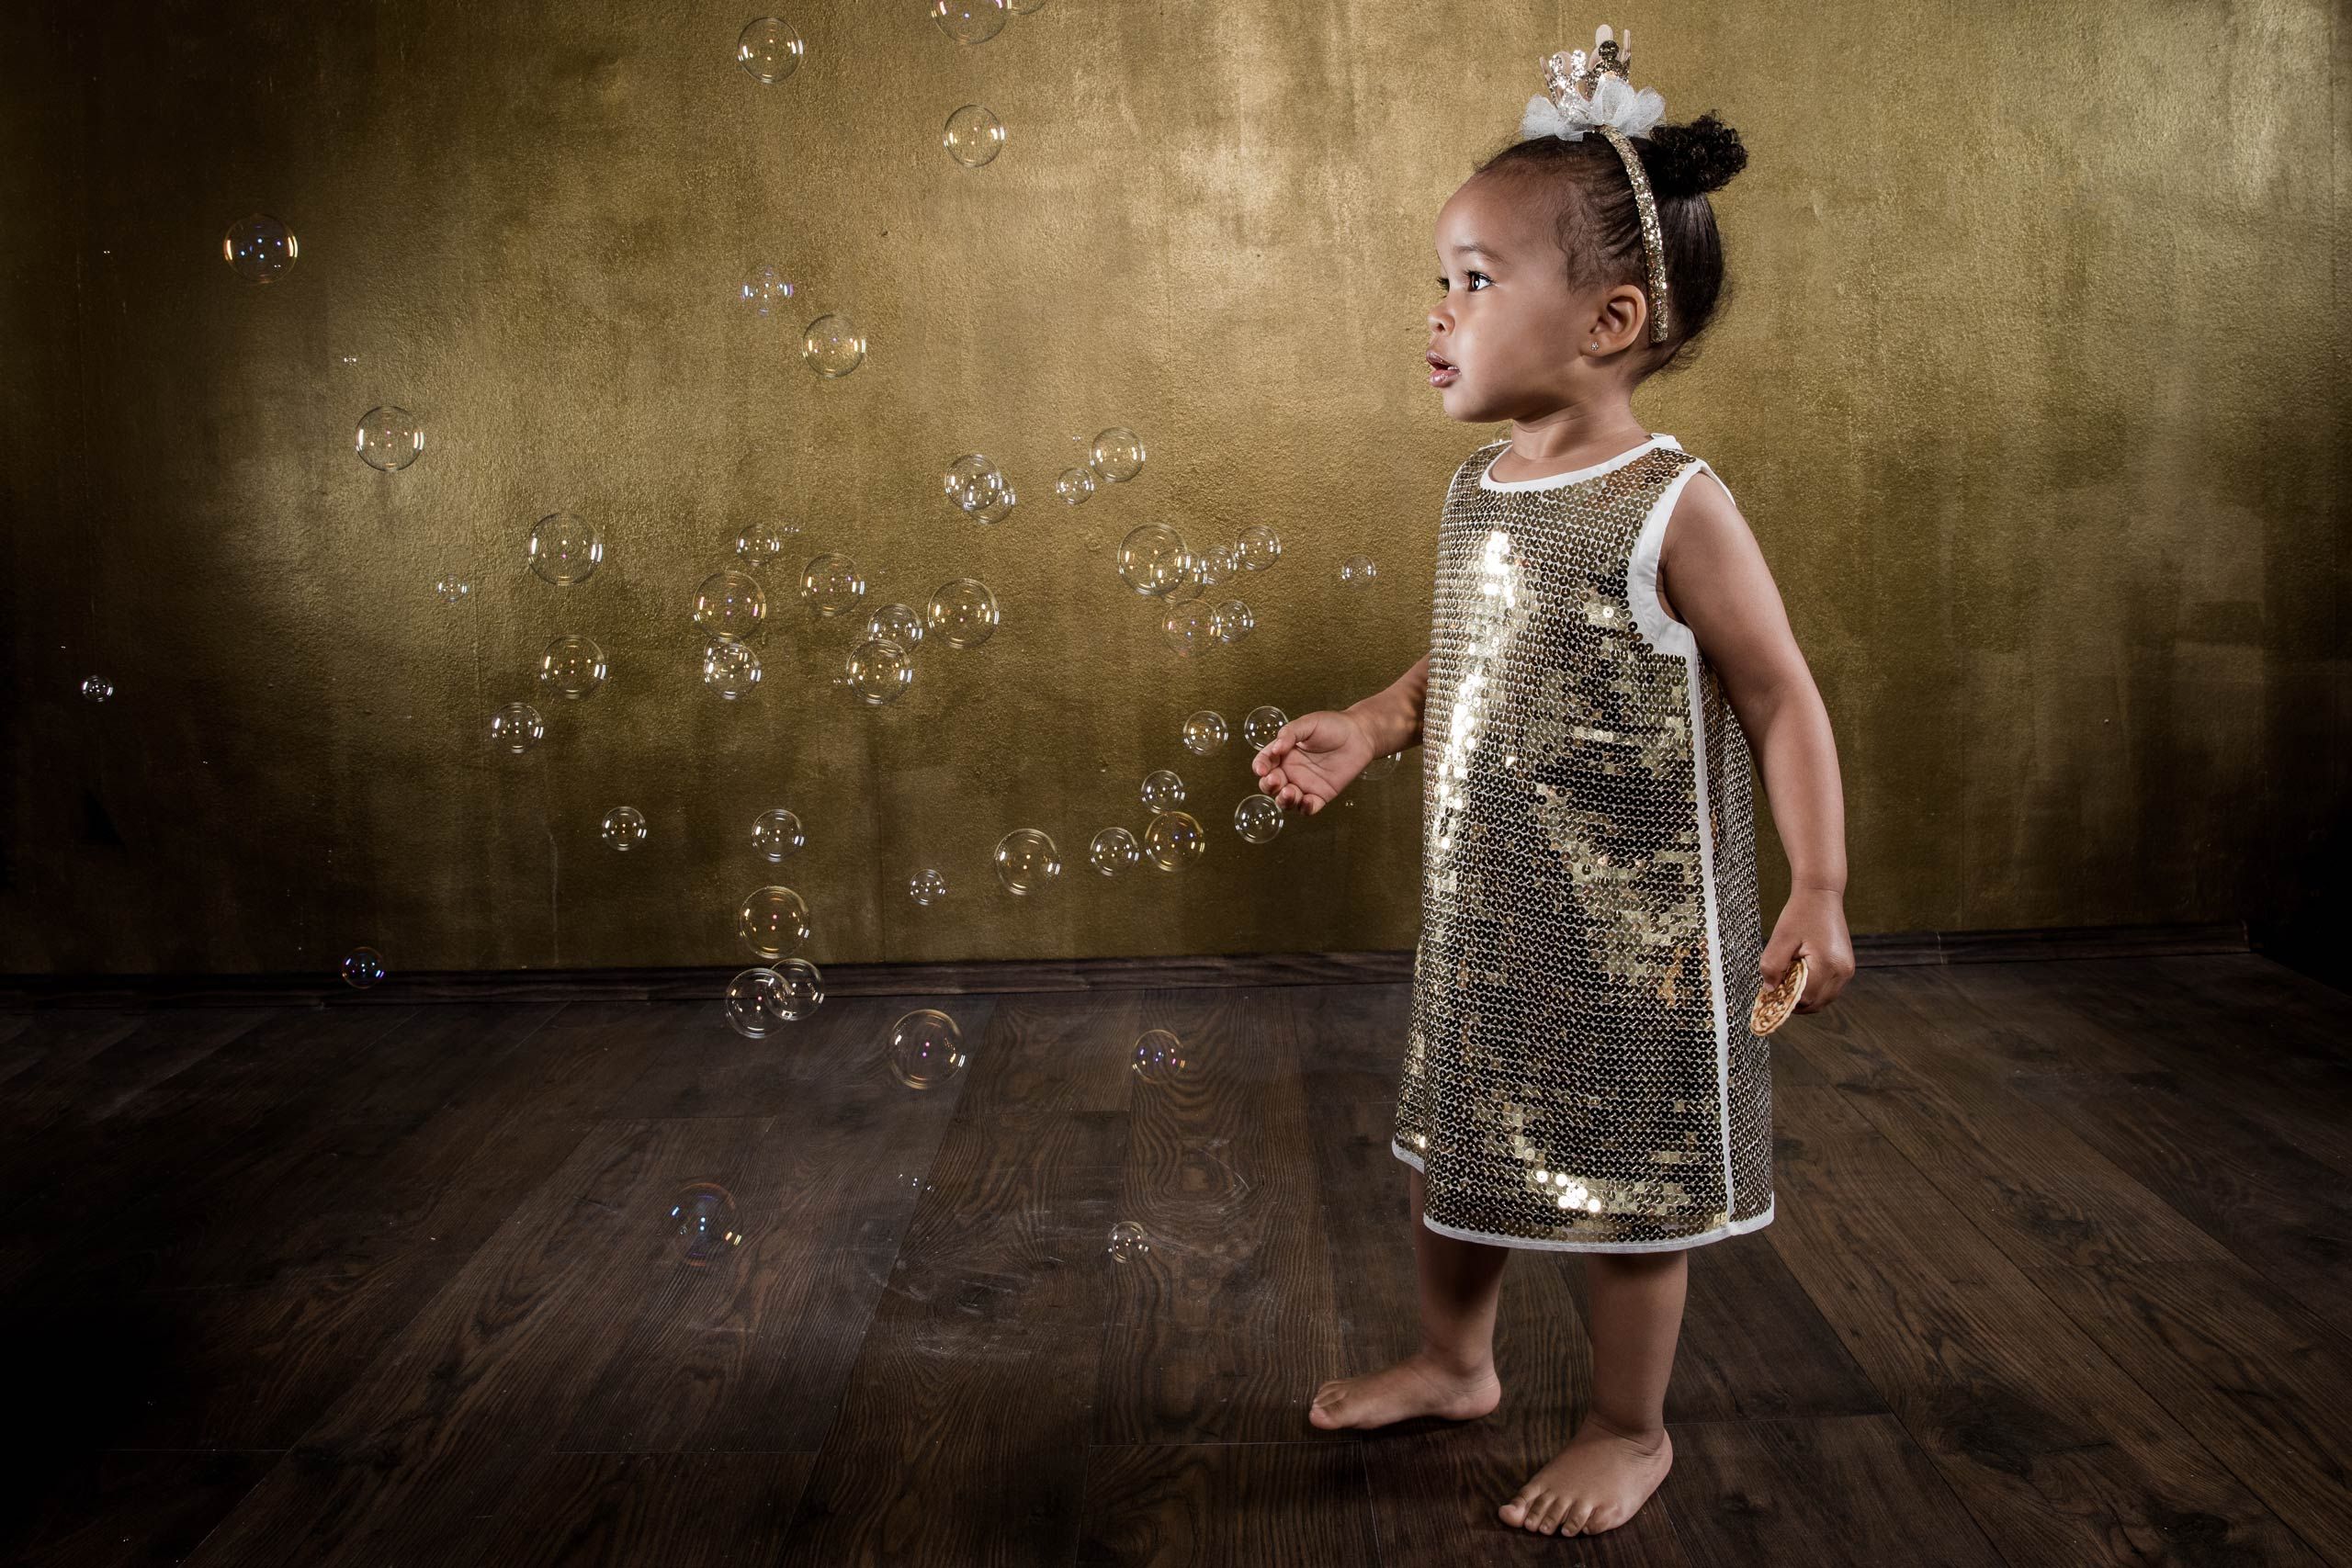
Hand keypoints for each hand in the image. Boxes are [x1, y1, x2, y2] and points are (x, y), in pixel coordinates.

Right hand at [1251, 710, 1375, 814]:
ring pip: (1286, 800)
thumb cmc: (1333, 725)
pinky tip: (1307, 801)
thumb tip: (1275, 749)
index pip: (1264, 762)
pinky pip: (1308, 808)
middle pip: (1271, 785)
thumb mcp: (1308, 723)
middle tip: (1275, 780)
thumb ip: (1289, 733)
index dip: (1259, 767)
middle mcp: (1291, 771)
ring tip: (1289, 792)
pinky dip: (1305, 808)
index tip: (1261, 769)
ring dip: (1283, 800)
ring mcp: (1305, 784)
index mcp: (1284, 753)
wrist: (1360, 735)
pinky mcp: (1321, 795)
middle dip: (1269, 786)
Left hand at [1761, 887, 1854, 1012]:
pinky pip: (1828, 989)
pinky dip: (1813, 989)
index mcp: (1828, 965)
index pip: (1804, 998)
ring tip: (1788, 980)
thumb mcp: (1780, 939)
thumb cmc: (1800, 913)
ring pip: (1823, 999)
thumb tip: (1770, 990)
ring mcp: (1847, 970)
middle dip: (1795, 1002)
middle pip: (1816, 1004)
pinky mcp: (1846, 967)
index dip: (1786, 999)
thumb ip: (1772, 967)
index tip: (1770, 993)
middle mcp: (1843, 971)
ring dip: (1805, 996)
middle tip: (1777, 990)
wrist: (1821, 895)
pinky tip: (1799, 975)